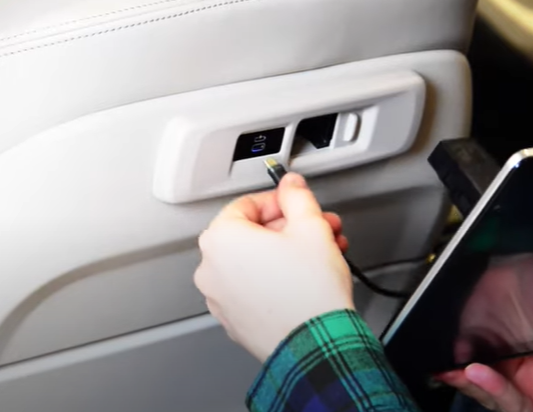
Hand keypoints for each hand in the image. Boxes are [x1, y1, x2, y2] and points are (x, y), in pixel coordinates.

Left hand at [195, 173, 353, 362]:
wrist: (315, 346)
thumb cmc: (308, 294)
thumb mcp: (310, 228)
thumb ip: (297, 197)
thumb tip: (291, 186)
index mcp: (220, 240)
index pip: (246, 204)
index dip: (279, 201)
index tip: (298, 204)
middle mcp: (211, 269)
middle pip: (251, 234)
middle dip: (290, 229)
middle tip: (318, 229)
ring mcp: (220, 298)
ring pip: (255, 262)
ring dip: (287, 253)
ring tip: (321, 254)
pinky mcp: (234, 320)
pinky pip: (253, 288)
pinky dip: (276, 279)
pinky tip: (305, 279)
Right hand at [440, 275, 532, 411]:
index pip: (507, 327)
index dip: (482, 320)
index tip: (463, 308)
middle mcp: (532, 366)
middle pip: (488, 353)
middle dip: (463, 347)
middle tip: (446, 338)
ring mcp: (528, 390)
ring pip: (487, 379)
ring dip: (469, 372)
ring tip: (459, 363)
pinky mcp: (529, 411)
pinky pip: (502, 401)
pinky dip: (487, 389)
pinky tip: (475, 375)